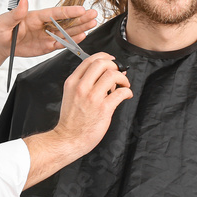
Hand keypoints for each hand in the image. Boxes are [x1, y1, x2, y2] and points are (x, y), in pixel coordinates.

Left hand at [0, 0, 98, 57]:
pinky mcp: (47, 46)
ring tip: (93, 23)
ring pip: (66, 32)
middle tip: (94, 14)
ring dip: (80, 28)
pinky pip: (61, 44)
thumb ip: (14, 14)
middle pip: (65, 21)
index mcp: (36, 16)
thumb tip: (22, 2)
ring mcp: (47, 35)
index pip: (54, 13)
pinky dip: (71, 42)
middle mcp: (44, 25)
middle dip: (80, 18)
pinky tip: (82, 37)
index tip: (81, 9)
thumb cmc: (0, 30)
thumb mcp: (3, 22)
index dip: (68, 11)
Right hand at [21, 53, 131, 187]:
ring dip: (123, 78)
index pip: (89, 60)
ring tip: (124, 85)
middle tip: (119, 73)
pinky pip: (121, 93)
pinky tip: (126, 95)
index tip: (112, 60)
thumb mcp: (70, 95)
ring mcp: (92, 98)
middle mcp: (81, 87)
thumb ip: (83, 83)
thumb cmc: (71, 120)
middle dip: (115, 65)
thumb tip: (104, 74)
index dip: (105, 57)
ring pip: (112, 75)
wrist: (68, 139)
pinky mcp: (103, 109)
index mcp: (72, 82)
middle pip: (102, 64)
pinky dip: (127, 92)